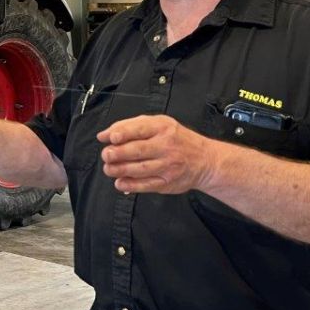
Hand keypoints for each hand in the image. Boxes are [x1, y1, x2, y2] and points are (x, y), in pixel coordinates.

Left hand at [97, 115, 218, 193]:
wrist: (205, 161)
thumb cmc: (176, 139)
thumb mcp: (157, 124)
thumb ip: (128, 127)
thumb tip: (104, 135)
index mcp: (162, 128)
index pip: (139, 129)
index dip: (123, 134)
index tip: (111, 138)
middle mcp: (166, 146)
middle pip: (137, 150)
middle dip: (117, 154)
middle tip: (106, 155)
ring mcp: (168, 166)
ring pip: (139, 169)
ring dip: (119, 170)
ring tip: (108, 168)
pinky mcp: (167, 182)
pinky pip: (145, 185)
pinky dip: (130, 185)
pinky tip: (119, 182)